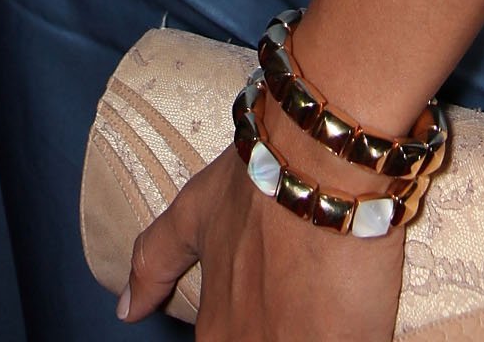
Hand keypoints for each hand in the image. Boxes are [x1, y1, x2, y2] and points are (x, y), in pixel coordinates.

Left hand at [122, 142, 407, 339]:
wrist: (320, 159)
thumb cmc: (257, 180)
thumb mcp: (197, 212)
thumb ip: (158, 260)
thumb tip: (126, 310)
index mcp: (217, 332)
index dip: (259, 325)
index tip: (278, 301)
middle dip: (288, 326)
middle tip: (304, 292)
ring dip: (315, 328)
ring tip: (327, 294)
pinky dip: (354, 329)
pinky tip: (357, 312)